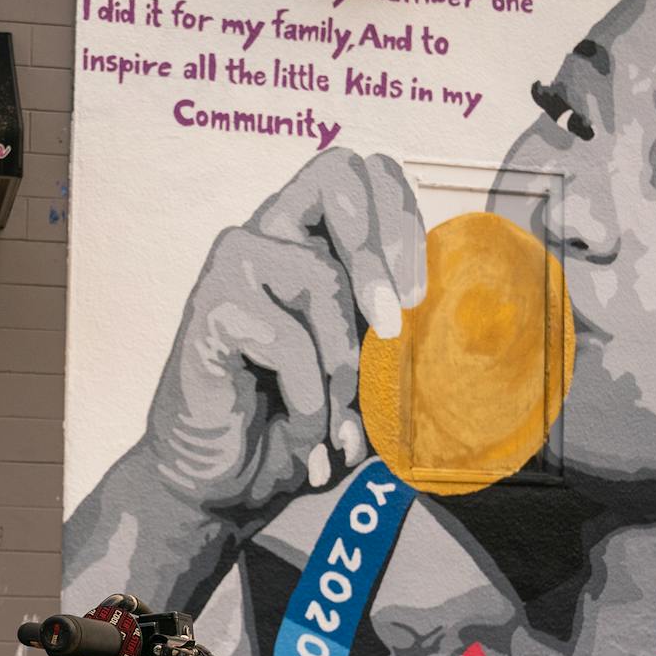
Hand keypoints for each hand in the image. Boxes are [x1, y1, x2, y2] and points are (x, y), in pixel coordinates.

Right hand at [142, 149, 425, 524]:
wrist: (223, 484)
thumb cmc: (294, 422)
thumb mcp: (362, 371)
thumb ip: (392, 329)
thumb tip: (446, 312)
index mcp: (309, 237)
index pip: (364, 172)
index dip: (402, 213)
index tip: (420, 291)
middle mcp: (269, 237)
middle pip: (335, 173)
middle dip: (380, 252)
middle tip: (394, 326)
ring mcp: (234, 268)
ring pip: (320, 275)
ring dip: (344, 361)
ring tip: (338, 418)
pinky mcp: (209, 310)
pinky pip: (287, 338)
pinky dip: (310, 397)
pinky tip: (303, 430)